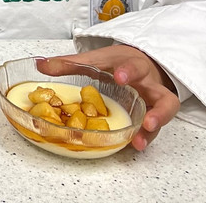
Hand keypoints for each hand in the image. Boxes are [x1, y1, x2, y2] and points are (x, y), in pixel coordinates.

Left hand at [38, 45, 180, 150]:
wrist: (141, 62)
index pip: (133, 66)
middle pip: (163, 95)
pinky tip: (136, 145)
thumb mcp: (95, 60)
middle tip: (147, 120)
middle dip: (157, 108)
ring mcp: (154, 102)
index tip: (120, 77)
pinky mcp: (154, 115)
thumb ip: (69, 63)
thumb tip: (41, 65)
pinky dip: (147, 136)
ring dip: (154, 130)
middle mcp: (148, 85)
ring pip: (165, 116)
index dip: (128, 71)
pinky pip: (156, 128)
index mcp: (132, 66)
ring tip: (141, 140)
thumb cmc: (117, 63)